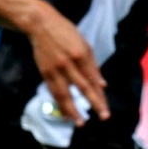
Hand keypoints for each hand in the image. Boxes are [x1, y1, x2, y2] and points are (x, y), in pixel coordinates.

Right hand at [24, 6, 108, 123]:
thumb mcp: (84, 44)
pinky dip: (60, 104)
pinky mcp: (45, 72)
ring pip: (65, 94)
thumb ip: (93, 65)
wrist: (40, 25)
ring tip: (80, 123)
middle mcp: (69, 64)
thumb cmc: (66, 33)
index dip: (100, 95)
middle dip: (95, 103)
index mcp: (81, 55)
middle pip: (84, 87)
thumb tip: (102, 84)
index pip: (94, 79)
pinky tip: (66, 114)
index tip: (106, 108)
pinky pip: (54, 92)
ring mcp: (55, 69)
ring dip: (73, 110)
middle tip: (104, 117)